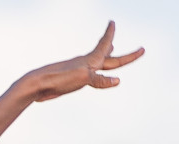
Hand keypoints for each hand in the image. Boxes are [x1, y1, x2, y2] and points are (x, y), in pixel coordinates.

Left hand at [19, 21, 143, 102]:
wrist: (37, 86)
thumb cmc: (58, 79)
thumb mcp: (83, 78)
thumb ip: (100, 79)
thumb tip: (118, 81)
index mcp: (90, 61)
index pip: (105, 46)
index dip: (110, 35)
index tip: (112, 22)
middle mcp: (87, 64)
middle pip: (111, 59)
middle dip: (126, 56)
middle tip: (141, 49)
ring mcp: (80, 71)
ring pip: (99, 63)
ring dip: (107, 56)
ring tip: (112, 49)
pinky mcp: (73, 80)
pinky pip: (89, 74)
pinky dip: (95, 70)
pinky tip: (91, 71)